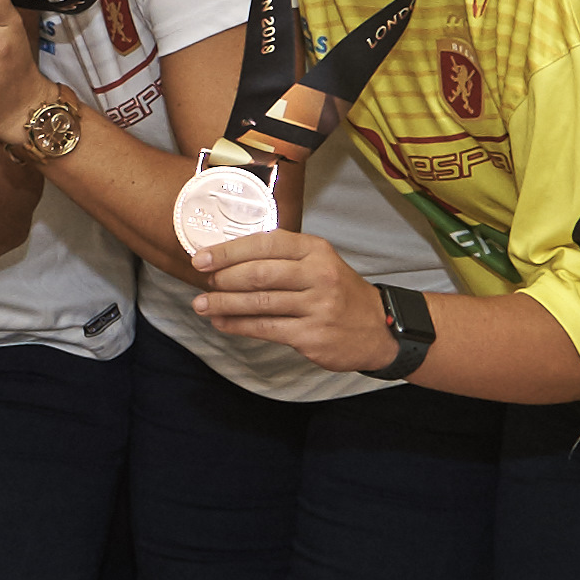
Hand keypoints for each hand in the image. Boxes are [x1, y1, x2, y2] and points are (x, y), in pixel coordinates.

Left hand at [190, 231, 396, 371]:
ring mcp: (317, 306)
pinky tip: (222, 323)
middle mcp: (318, 275)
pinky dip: (238, 325)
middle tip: (203, 282)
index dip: (227, 251)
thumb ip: (280, 257)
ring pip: (258, 303)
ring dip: (223, 304)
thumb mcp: (318, 262)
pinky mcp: (312, 335)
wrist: (379, 329)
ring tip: (202, 305)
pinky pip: (266, 328)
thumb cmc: (337, 292)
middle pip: (258, 274)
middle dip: (223, 278)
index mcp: (315, 250)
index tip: (201, 258)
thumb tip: (227, 259)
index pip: (264, 244)